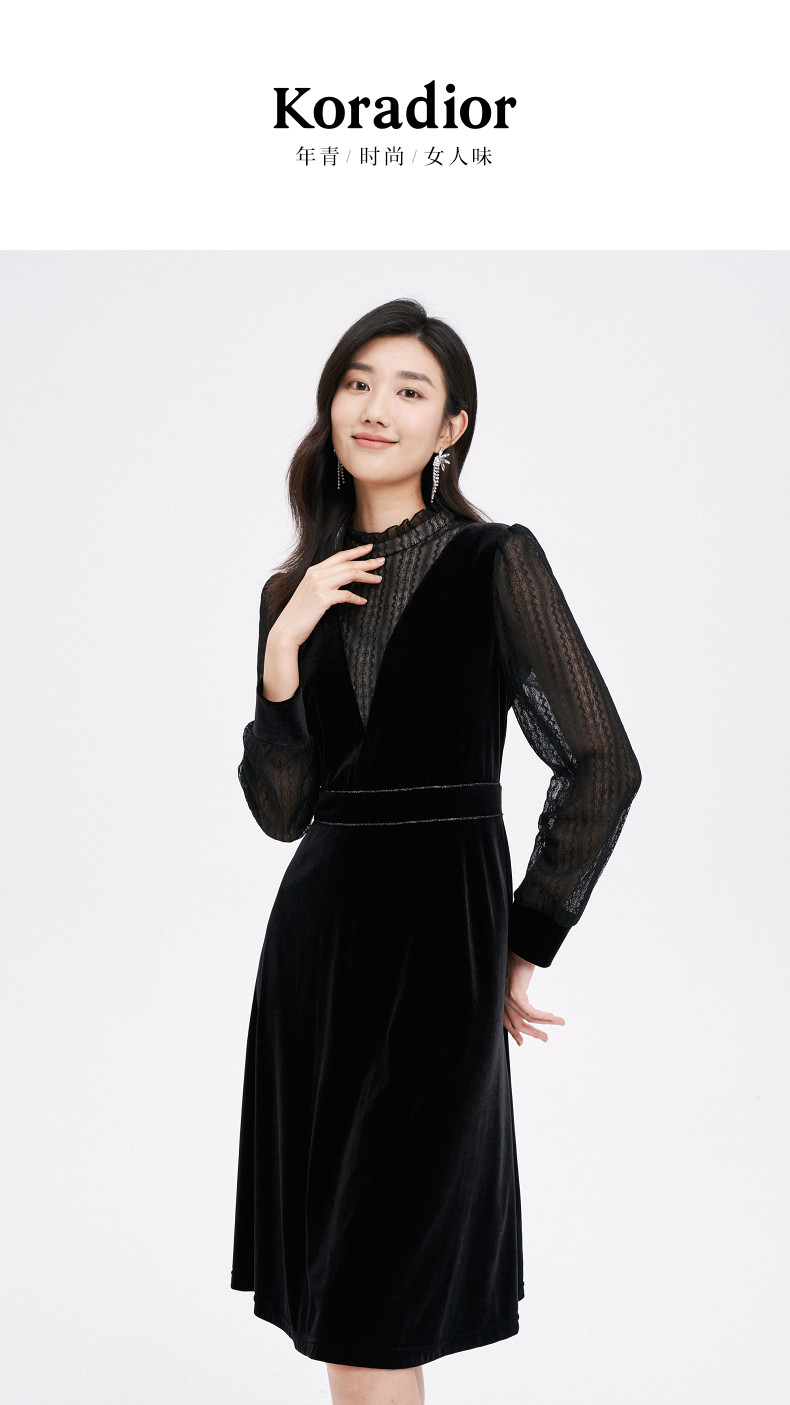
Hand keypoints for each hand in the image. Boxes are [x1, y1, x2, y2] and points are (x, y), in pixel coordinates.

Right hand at [268, 543, 385, 650]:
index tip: (370, 548)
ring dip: (366, 576)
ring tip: (378, 579)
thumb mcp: (310, 591)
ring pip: (349, 574)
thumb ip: (323, 581)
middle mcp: (316, 574)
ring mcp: (319, 586)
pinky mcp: (322, 598)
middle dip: (367, 562)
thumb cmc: (300, 612)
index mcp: (313, 570)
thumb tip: (342, 578)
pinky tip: (363, 601)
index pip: (339, 556)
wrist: (287, 628)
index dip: (356, 551)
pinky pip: (346, 595)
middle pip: (347, 564)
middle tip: (381, 561)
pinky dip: (357, 598)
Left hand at [503, 949, 564, 1045]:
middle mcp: (502, 1000)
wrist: (519, 949)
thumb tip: (526, 999)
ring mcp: (507, 998)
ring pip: (526, 1019)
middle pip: (517, 1024)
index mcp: (502, 998)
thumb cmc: (519, 962)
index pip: (506, 1021)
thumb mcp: (519, 980)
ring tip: (560, 1022)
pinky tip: (553, 1017)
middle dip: (533, 1033)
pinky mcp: (514, 994)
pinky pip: (530, 1012)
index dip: (514, 1033)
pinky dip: (543, 1016)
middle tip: (546, 1039)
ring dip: (545, 1023)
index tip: (521, 1043)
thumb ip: (520, 992)